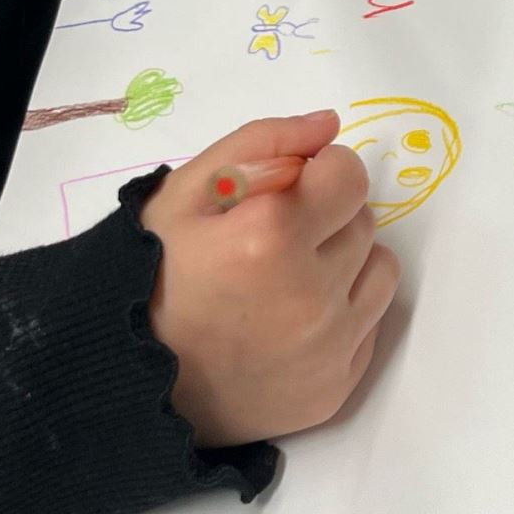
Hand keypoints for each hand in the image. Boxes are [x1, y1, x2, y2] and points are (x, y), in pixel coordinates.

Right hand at [140, 112, 400, 446]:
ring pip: (379, 269)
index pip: (350, 176)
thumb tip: (328, 125)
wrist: (134, 380)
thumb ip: (260, 144)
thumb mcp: (184, 194)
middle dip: (327, 220)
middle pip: (364, 222)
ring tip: (285, 281)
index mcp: (270, 238)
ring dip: (345, 265)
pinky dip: (342, 315)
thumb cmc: (151, 275)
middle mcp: (310, 297)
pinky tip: (290, 323)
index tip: (287, 194)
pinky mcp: (337, 387)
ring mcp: (328, 349)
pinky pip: (372, 324)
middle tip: (271, 245)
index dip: (319, 176)